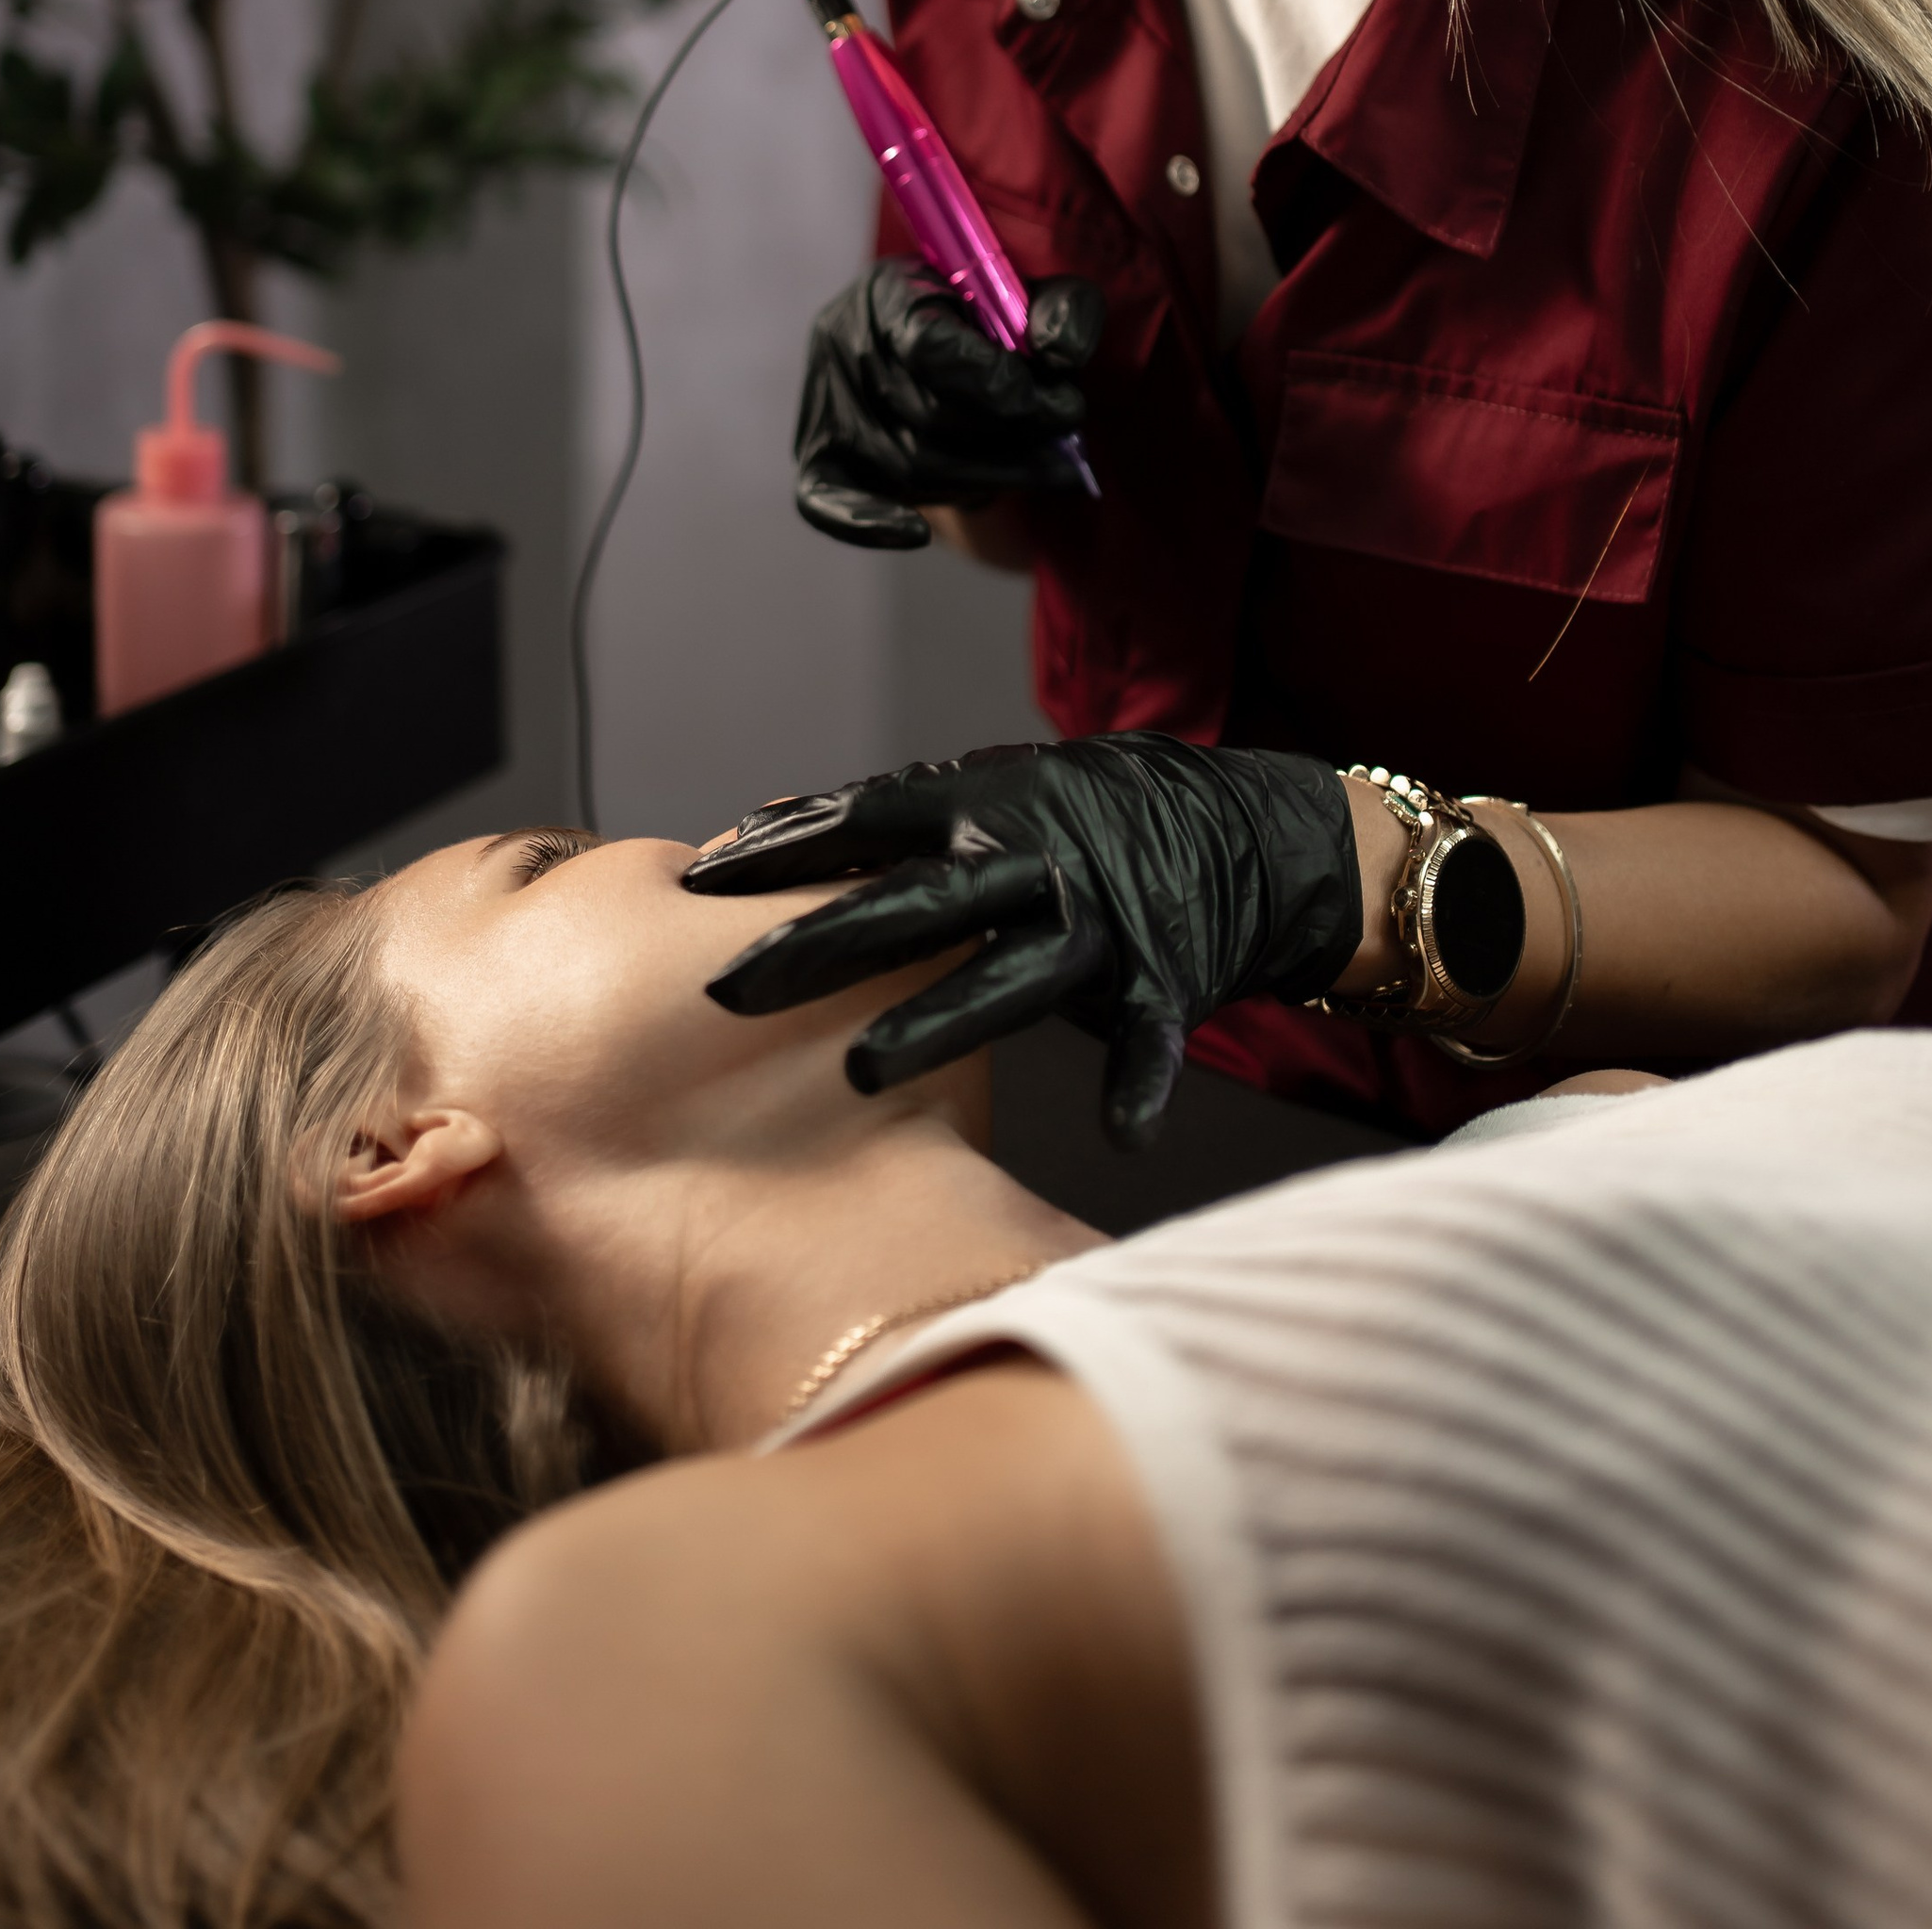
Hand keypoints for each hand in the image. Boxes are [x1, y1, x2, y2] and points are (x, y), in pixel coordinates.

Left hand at [684, 735, 1361, 1146]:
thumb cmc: (1080, 822)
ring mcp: (1100, 918)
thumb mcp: (984, 798)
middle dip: (817, 947)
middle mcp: (1030, 858)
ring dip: (936, 1023)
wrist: (1238, 824)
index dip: (777, 850)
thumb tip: (760, 828)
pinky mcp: (1167, 975)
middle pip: (909, 905)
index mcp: (980, 806)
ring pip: (1010, 976)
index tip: (693, 885)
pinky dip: (1139, 1084)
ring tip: (860, 1072)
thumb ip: (885, 824)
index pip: (859, 822)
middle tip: (725, 991)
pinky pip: (1150, 1039)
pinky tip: (1121, 1133)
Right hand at [792, 259, 1104, 551]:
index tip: (1062, 403)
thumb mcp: (1039, 298)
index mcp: (893, 290)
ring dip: (989, 476)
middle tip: (1068, 436)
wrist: (939, 351)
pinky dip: (869, 522)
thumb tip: (1060, 355)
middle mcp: (846, 343)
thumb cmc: (993, 320)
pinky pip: (825, 502)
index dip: (997, 382)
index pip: (930, 344)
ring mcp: (828, 404)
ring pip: (909, 464)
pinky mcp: (819, 458)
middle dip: (1011, 433)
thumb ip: (1064, 312)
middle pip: (928, 413)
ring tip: (1047, 468)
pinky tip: (915, 532)